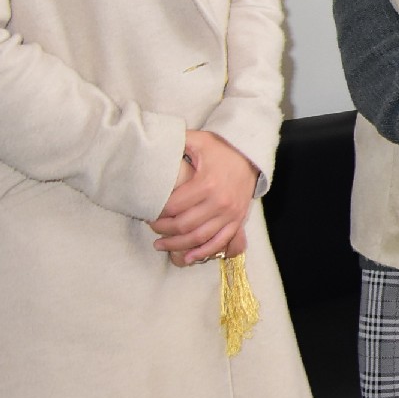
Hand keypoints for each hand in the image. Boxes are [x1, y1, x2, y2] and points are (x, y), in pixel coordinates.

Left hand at [153, 130, 255, 265]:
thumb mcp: (199, 140)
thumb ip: (177, 141)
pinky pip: (220, 241)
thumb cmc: (221, 149)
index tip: (147, 212)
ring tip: (161, 245)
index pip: (173, 207)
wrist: (251, 155)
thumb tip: (152, 142)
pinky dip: (204, 252)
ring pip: (199, 238)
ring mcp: (230, 213)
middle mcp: (220, 202)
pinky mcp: (237, 219)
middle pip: (184, 225)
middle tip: (152, 228)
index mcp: (206, 184)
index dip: (156, 213)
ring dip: (177, 245)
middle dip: (163, 230)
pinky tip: (189, 257)